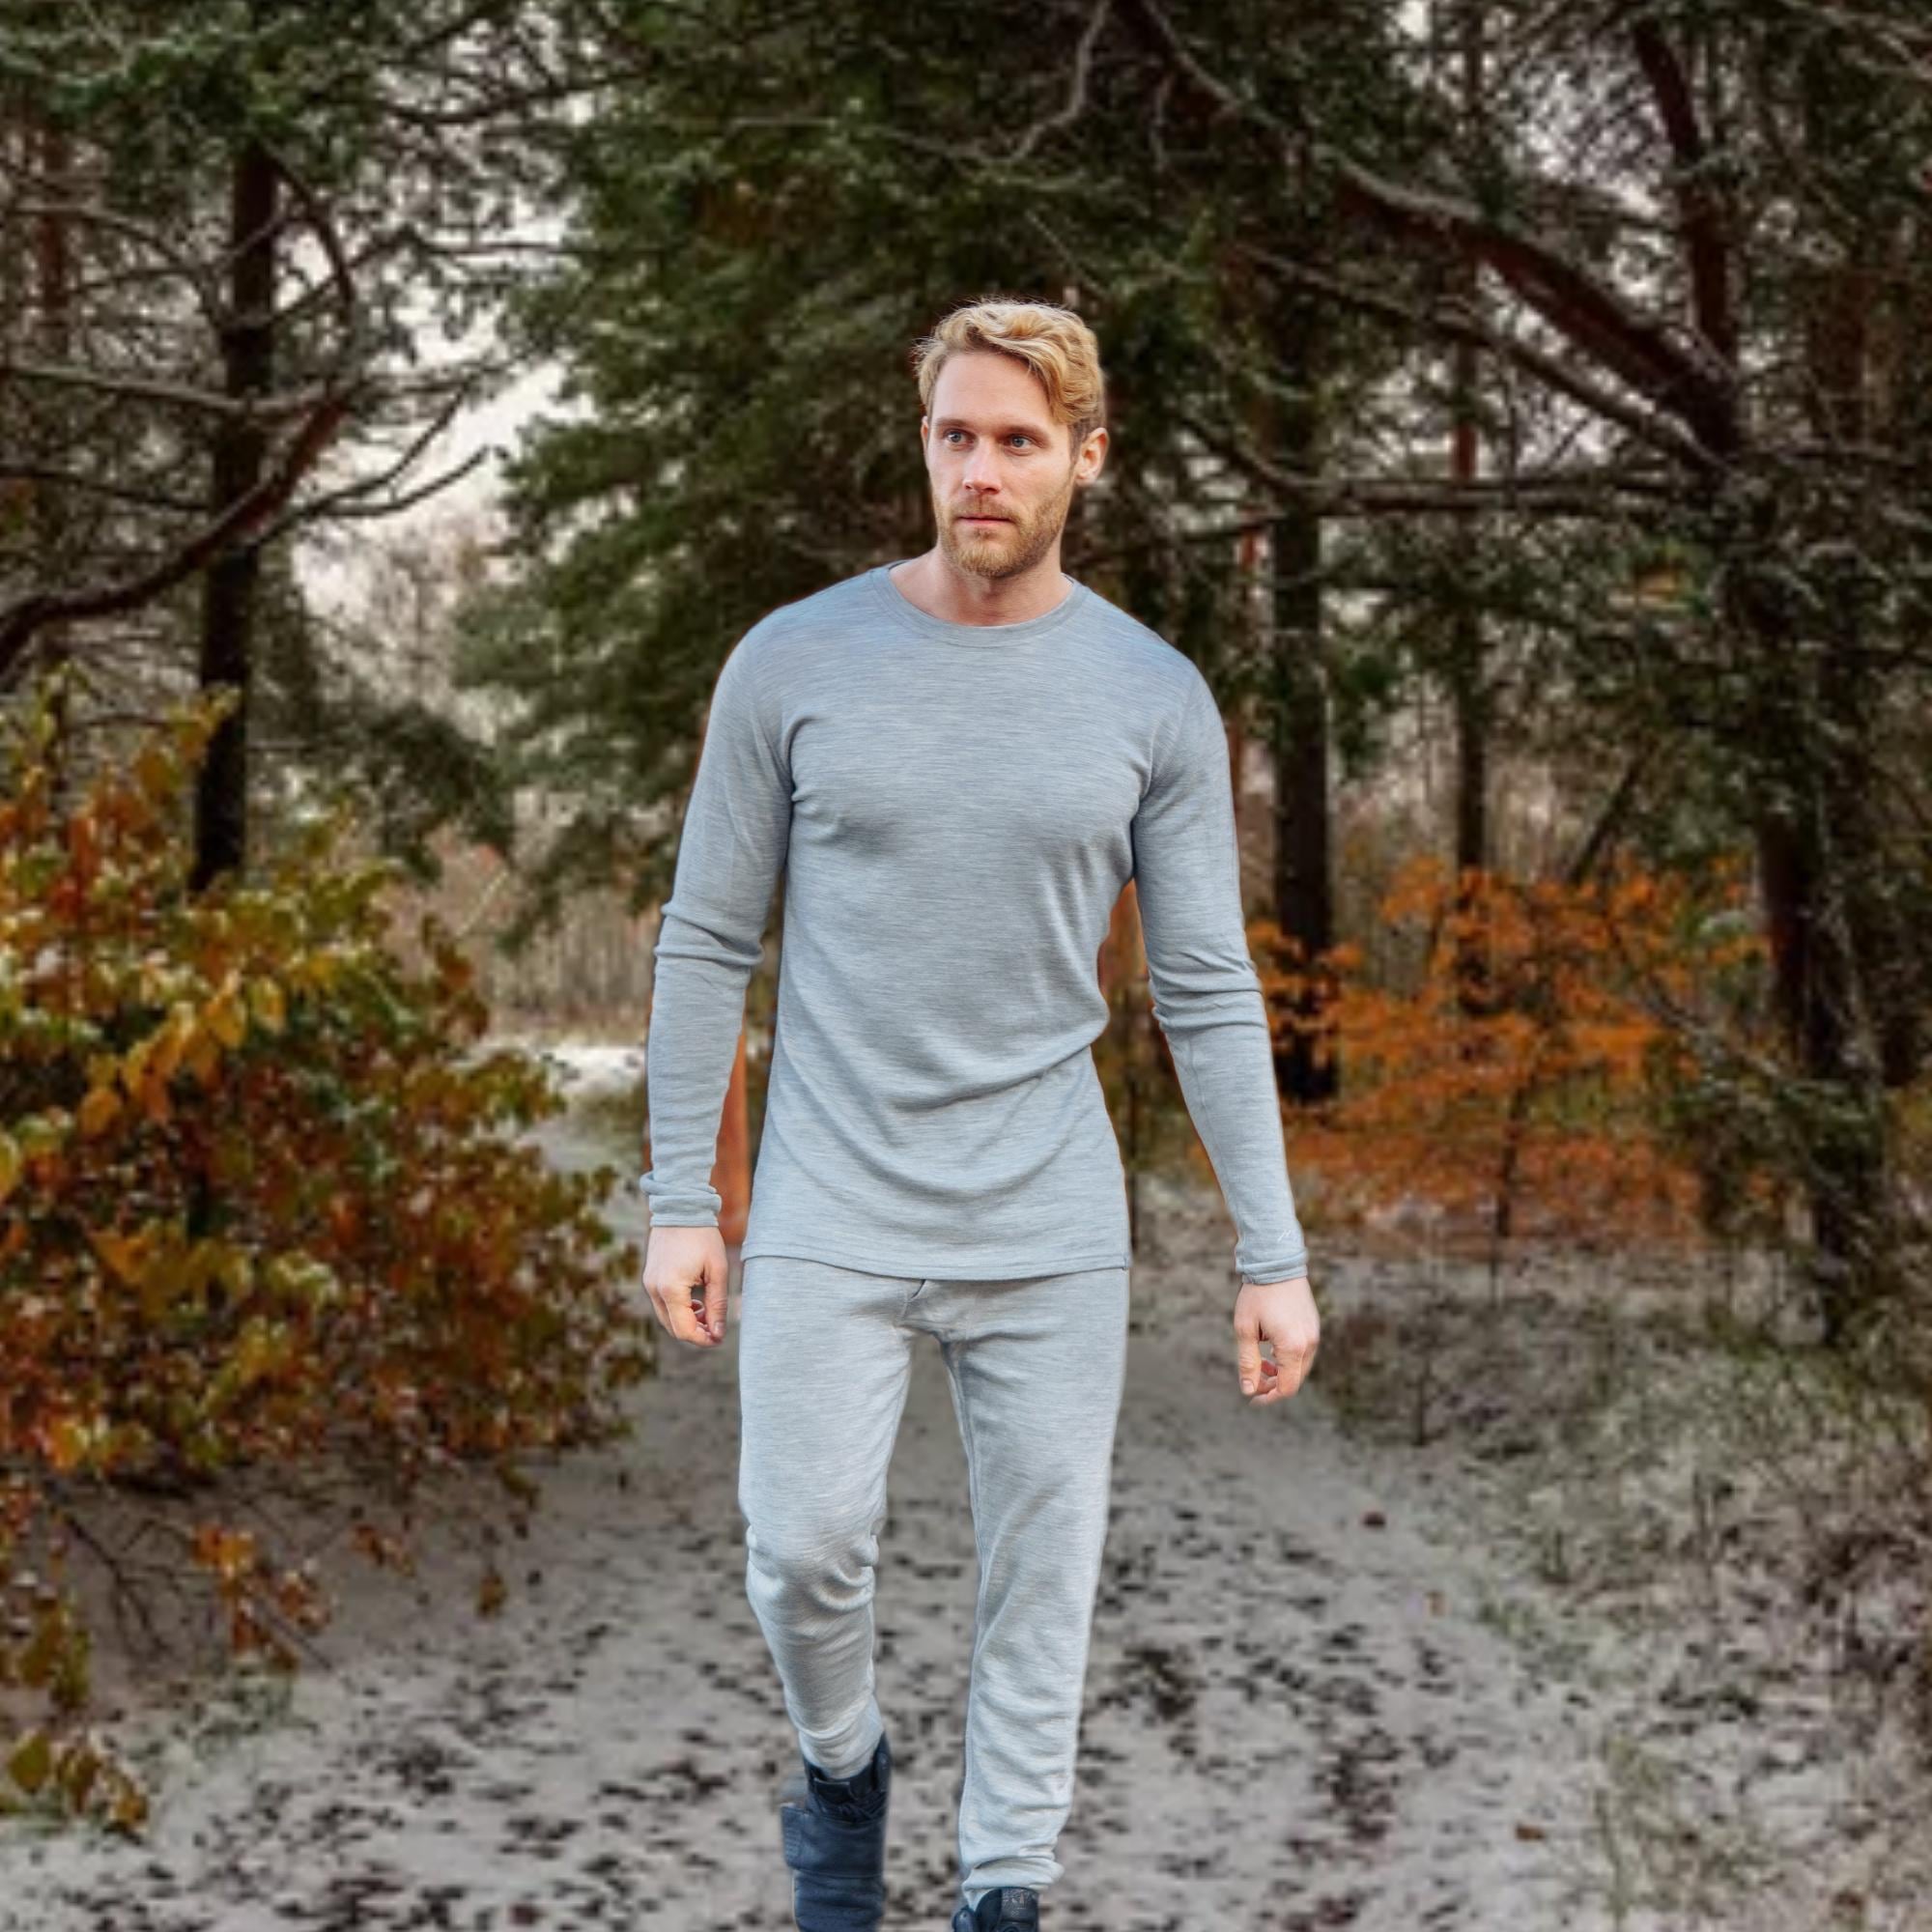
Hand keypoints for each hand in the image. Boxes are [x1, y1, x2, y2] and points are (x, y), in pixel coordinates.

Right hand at [642, 1224, 729, 1346]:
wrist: (681, 1208)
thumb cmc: (703, 1237)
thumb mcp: (717, 1271)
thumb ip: (717, 1304)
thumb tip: (718, 1333)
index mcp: (671, 1289)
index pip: (684, 1330)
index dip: (703, 1339)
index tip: (719, 1338)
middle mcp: (654, 1289)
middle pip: (673, 1328)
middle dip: (695, 1332)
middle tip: (716, 1328)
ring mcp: (649, 1284)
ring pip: (666, 1317)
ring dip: (687, 1321)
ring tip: (708, 1311)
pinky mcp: (649, 1278)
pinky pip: (662, 1304)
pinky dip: (678, 1309)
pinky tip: (696, 1301)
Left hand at [1233, 1274, 1317, 1405]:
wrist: (1277, 1263)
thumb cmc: (1257, 1295)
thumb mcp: (1245, 1329)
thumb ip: (1248, 1362)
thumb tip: (1248, 1390)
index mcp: (1292, 1347)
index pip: (1286, 1387)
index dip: (1269, 1397)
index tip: (1252, 1397)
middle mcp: (1309, 1344)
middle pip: (1295, 1380)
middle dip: (1274, 1386)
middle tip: (1253, 1380)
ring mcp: (1314, 1335)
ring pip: (1300, 1367)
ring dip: (1281, 1372)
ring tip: (1261, 1362)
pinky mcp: (1314, 1326)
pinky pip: (1304, 1353)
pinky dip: (1289, 1359)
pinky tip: (1271, 1348)